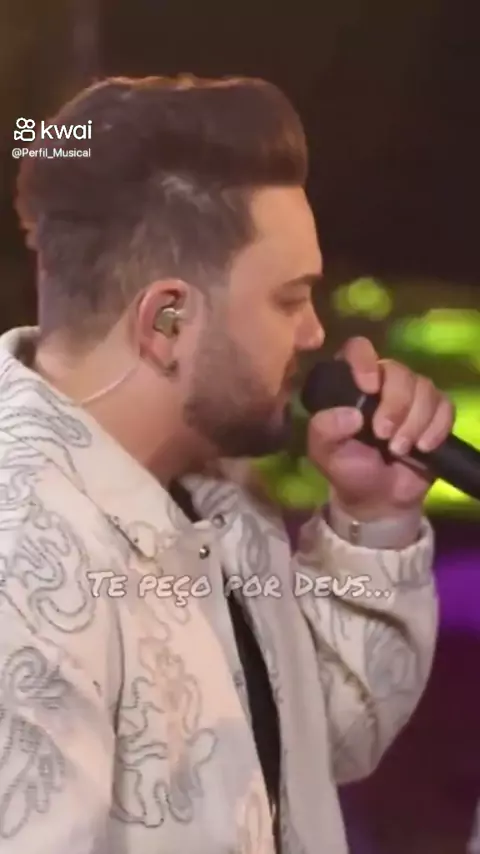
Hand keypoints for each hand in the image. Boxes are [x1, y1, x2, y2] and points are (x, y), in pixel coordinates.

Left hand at [307, 337, 454, 520]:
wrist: (378, 497)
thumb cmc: (347, 468)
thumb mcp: (324, 452)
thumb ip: (325, 429)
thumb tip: (351, 415)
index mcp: (350, 382)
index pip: (358, 349)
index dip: (365, 362)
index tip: (368, 389)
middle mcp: (382, 381)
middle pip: (398, 370)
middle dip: (395, 404)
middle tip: (383, 435)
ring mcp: (411, 395)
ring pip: (424, 387)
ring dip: (414, 422)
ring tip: (399, 449)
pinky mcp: (435, 411)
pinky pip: (445, 405)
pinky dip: (436, 427)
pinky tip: (423, 447)